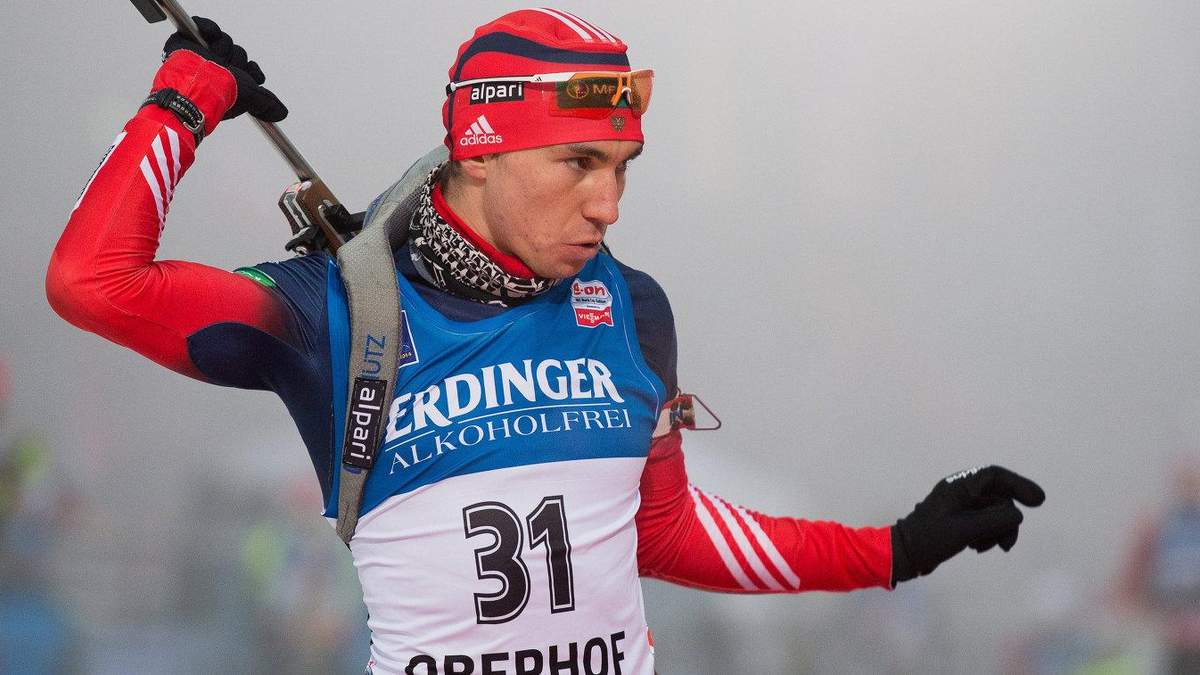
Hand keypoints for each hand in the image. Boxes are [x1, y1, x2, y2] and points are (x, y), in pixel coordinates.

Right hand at [163, 16, 286, 121]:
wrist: (196, 81)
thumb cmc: (219, 92)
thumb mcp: (251, 98)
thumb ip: (266, 103)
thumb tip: (281, 113)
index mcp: (230, 83)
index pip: (249, 69)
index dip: (251, 70)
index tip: (249, 76)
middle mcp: (217, 69)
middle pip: (238, 52)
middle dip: (236, 60)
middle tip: (226, 70)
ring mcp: (203, 55)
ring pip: (224, 40)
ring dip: (221, 48)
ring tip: (212, 60)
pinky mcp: (188, 41)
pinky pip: (203, 26)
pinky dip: (208, 29)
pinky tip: (208, 38)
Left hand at [891, 465, 1044, 582]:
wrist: (904, 555)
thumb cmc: (931, 538)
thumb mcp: (966, 529)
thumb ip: (996, 520)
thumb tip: (1016, 515)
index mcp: (959, 486)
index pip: (995, 476)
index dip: (1019, 484)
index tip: (1039, 501)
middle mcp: (960, 492)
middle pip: (998, 498)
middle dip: (1007, 521)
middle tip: (1007, 545)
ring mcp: (959, 507)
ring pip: (993, 513)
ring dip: (997, 531)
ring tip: (987, 548)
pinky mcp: (958, 521)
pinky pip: (983, 523)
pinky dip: (987, 535)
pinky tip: (978, 548)